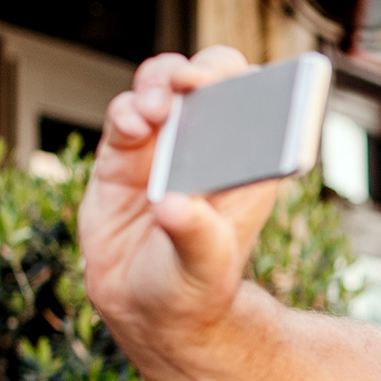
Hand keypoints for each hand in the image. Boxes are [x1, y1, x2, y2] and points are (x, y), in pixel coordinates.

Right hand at [80, 47, 282, 344]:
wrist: (149, 311)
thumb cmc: (194, 286)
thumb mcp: (205, 268)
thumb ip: (196, 236)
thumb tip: (174, 205)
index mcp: (245, 165)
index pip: (259, 105)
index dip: (251, 84)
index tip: (237, 85)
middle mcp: (206, 146)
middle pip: (212, 80)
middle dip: (203, 70)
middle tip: (190, 83)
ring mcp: (163, 146)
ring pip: (164, 86)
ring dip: (160, 83)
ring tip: (155, 108)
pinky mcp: (122, 157)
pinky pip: (124, 117)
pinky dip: (126, 111)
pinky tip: (131, 126)